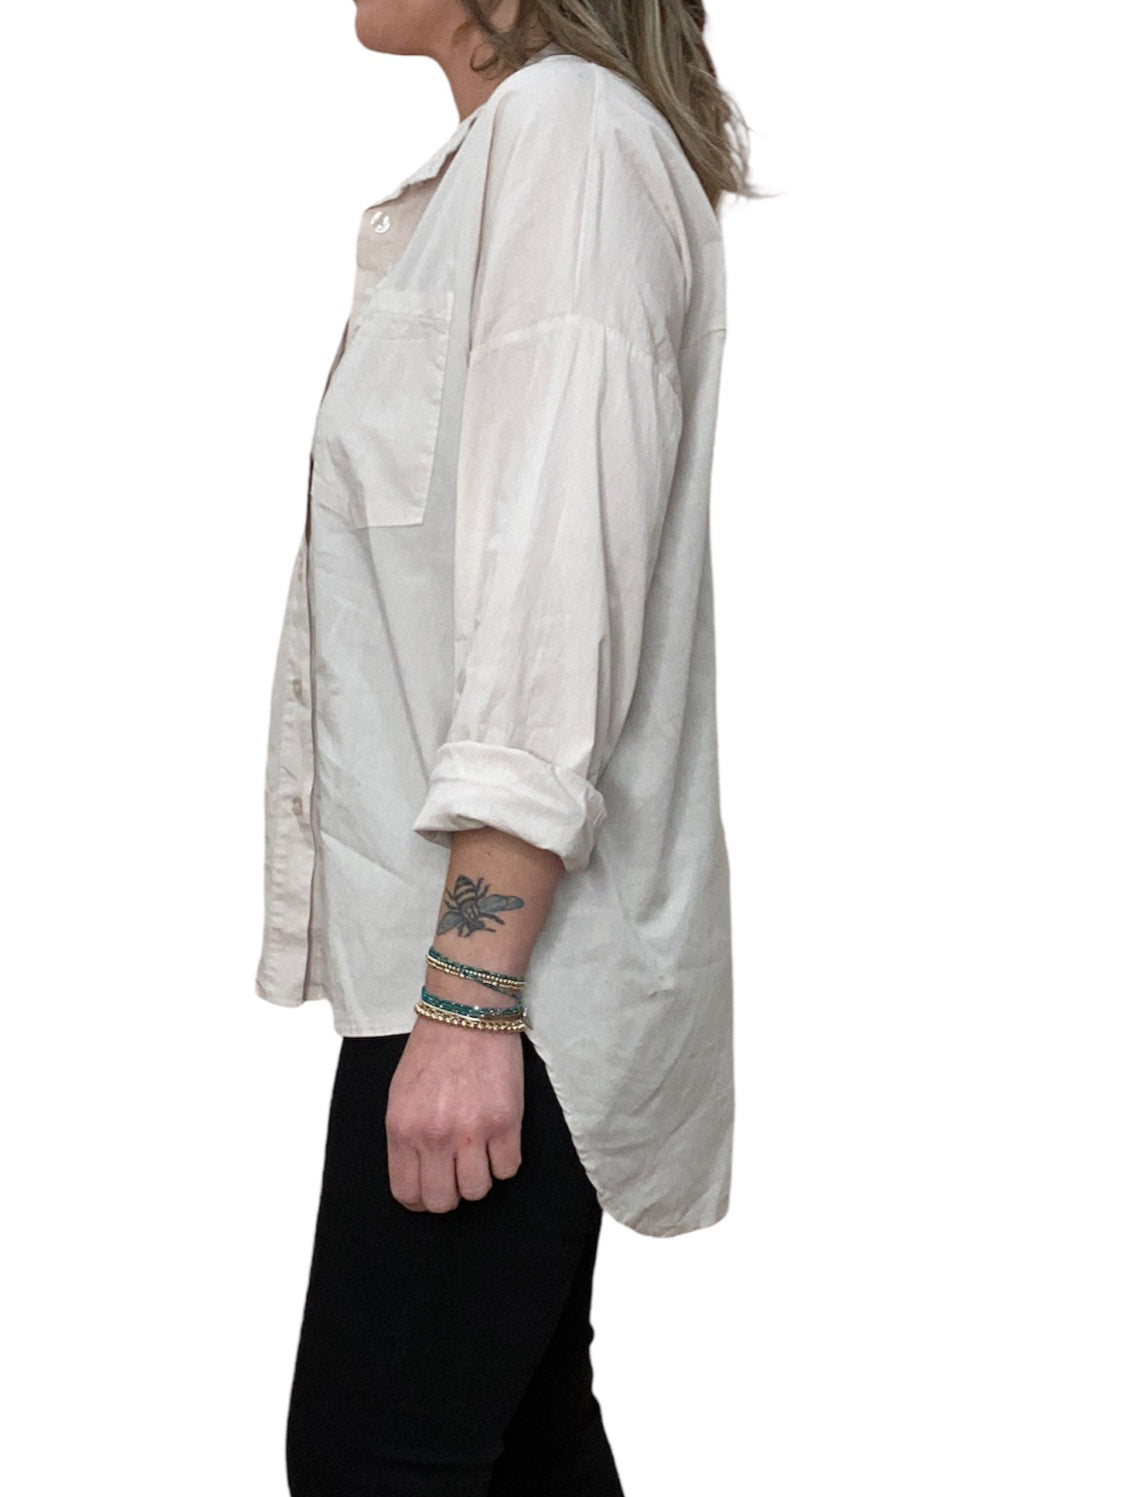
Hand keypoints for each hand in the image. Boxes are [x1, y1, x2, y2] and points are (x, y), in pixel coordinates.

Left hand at [385, 1015, 524, 1211]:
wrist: (466, 1014)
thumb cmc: (432, 1052)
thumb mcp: (400, 1096)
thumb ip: (405, 1138)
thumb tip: (418, 1174)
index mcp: (402, 1129)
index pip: (407, 1193)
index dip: (422, 1199)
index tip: (432, 1189)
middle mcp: (433, 1136)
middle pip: (443, 1202)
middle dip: (451, 1193)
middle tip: (458, 1172)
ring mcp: (470, 1131)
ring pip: (478, 1191)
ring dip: (480, 1176)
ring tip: (480, 1151)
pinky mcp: (505, 1122)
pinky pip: (508, 1169)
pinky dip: (505, 1160)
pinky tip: (499, 1138)